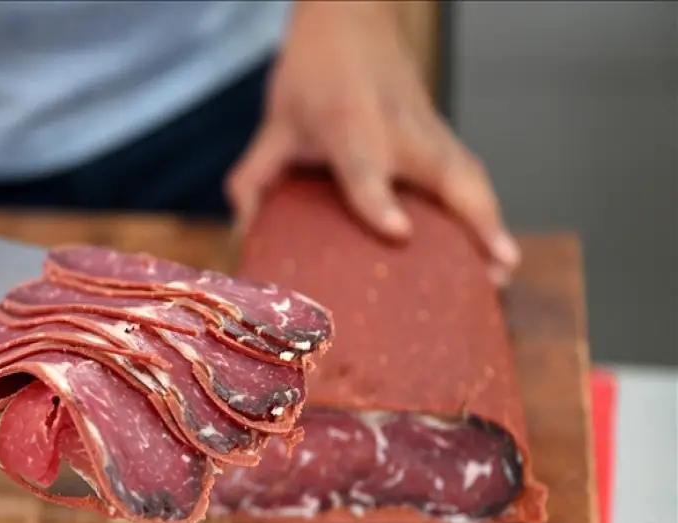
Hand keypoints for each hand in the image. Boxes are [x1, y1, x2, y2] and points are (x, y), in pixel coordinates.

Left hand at [227, 1, 519, 284]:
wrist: (353, 14)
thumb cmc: (314, 68)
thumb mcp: (276, 121)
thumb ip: (257, 177)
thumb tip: (246, 231)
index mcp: (348, 122)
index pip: (364, 166)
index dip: (378, 200)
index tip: (400, 231)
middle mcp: (396, 126)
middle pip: (445, 172)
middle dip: (473, 219)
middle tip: (493, 268)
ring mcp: (426, 127)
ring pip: (468, 173)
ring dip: (490, 219)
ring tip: (504, 269)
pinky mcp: (441, 132)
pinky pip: (469, 172)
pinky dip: (485, 207)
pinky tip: (495, 245)